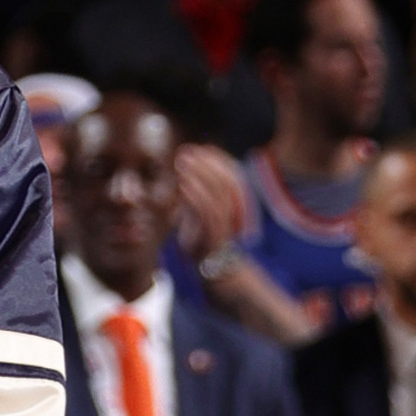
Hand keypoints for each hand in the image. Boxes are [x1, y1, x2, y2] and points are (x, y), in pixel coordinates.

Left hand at [172, 142, 246, 262]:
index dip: (214, 159)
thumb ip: (194, 193)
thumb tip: (184, 171)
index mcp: (233, 201)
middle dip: (205, 163)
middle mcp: (234, 209)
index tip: (196, 148)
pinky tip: (182, 186)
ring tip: (181, 165)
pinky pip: (208, 212)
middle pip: (224, 179)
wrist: (213, 267)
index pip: (229, 173)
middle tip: (185, 153)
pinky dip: (195, 196)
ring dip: (198, 176)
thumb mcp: (198, 212)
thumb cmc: (203, 238)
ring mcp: (227, 222)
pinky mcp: (217, 234)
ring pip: (217, 193)